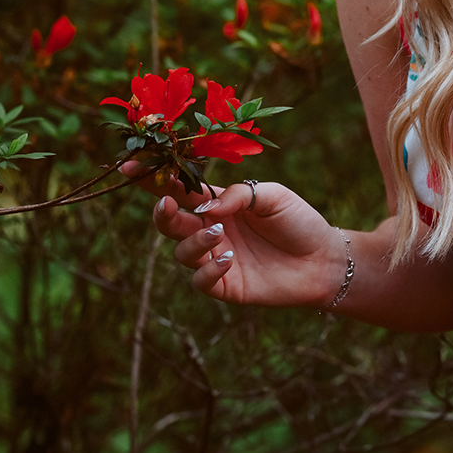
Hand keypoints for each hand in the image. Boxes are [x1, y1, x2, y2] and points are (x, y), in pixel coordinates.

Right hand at [148, 175, 347, 306]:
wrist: (323, 259)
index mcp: (218, 203)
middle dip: (162, 212)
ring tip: (218, 233)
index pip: (179, 189)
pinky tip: (228, 259)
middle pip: (170, 221)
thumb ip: (238, 194)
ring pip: (182, 251)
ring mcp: (215, 258)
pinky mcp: (225, 285)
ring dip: (193, 240)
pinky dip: (207, 270)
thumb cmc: (298, 221)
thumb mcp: (272, 195)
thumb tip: (205, 205)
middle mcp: (210, 229)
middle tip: (168, 204)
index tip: (130, 167)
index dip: (153, 179)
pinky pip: (200, 280)